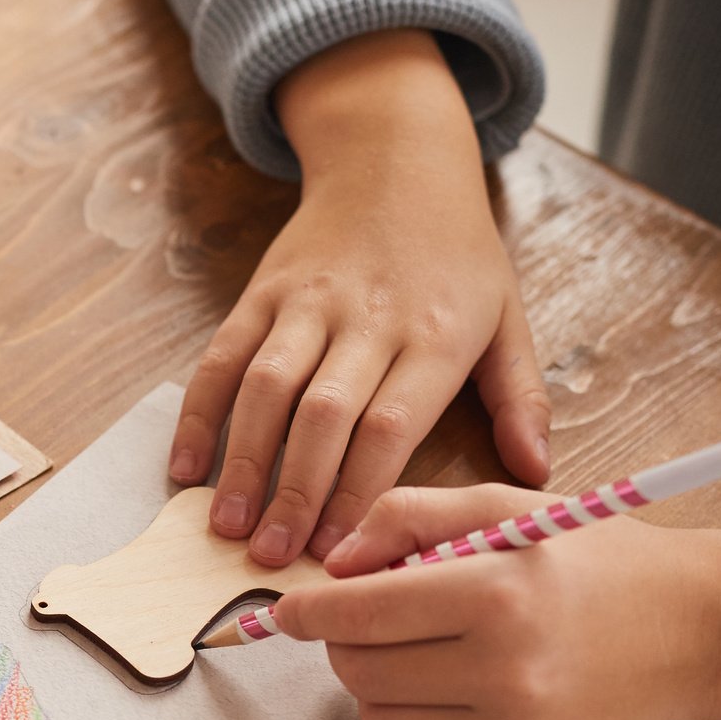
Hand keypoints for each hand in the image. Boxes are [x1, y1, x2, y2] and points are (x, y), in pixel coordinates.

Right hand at [172, 29, 550, 567]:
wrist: (396, 160)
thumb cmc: (456, 255)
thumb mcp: (508, 317)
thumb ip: (520, 396)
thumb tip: (536, 469)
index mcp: (435, 333)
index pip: (389, 426)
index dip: (358, 492)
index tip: (341, 554)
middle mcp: (367, 318)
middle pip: (323, 416)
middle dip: (295, 493)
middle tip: (275, 559)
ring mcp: (306, 303)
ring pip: (266, 389)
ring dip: (243, 462)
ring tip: (228, 527)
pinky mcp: (261, 293)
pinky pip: (221, 358)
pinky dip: (197, 415)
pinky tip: (185, 469)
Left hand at [267, 484, 720, 719]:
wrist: (697, 633)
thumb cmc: (593, 561)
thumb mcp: (506, 507)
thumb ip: (407, 516)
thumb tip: (331, 564)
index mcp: (496, 594)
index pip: (356, 615)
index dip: (307, 612)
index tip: (291, 609)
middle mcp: (505, 672)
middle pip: (357, 673)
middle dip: (351, 643)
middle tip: (383, 619)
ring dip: (385, 686)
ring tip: (434, 652)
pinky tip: (472, 691)